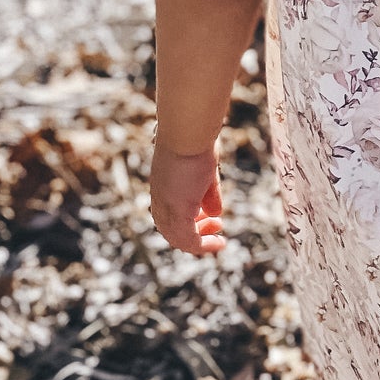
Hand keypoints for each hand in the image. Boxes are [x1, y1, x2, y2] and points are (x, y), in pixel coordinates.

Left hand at [150, 141, 225, 255]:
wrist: (188, 133)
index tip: (210, 219)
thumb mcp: (204, 173)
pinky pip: (187, 240)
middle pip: (172, 231)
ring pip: (178, 239)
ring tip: (218, 240)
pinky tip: (219, 243)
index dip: (190, 222)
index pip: (170, 215)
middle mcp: (161, 201)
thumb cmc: (196, 143)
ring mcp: (166, 208)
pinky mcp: (177, 212)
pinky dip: (202, 246)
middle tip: (217, 226)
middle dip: (195, 233)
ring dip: (199, 242)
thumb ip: (208, 194)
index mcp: (163, 189)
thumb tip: (215, 213)